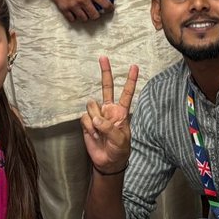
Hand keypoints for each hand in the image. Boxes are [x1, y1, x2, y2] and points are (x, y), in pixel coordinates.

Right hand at [46, 0, 116, 22]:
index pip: (105, 5)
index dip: (110, 9)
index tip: (109, 9)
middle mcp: (84, 0)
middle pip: (95, 15)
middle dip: (97, 14)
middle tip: (96, 11)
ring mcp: (74, 6)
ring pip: (84, 18)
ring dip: (86, 16)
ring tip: (85, 11)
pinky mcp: (64, 8)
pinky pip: (72, 19)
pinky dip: (75, 17)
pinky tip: (76, 12)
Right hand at [80, 55, 135, 174]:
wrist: (107, 162)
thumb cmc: (119, 150)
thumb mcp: (120, 140)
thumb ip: (109, 127)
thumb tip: (96, 118)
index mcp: (121, 112)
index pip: (127, 93)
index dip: (130, 80)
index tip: (134, 66)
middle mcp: (109, 110)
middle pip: (106, 87)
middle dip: (105, 72)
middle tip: (103, 57)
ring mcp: (97, 115)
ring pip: (92, 105)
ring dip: (95, 119)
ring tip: (100, 132)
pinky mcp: (87, 122)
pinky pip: (85, 118)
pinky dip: (89, 127)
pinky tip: (94, 135)